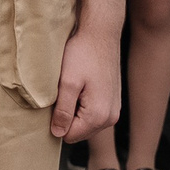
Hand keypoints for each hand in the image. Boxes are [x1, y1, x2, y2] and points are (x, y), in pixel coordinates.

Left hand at [48, 27, 121, 141]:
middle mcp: (110, 118)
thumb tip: (58, 134)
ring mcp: (114, 110)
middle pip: (78, 131)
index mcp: (99, 116)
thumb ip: (63, 111)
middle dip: (67, 116)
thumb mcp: (67, 83)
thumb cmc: (82, 54)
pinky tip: (81, 85)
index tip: (56, 100)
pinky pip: (93, 113)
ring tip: (73, 87)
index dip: (56, 120)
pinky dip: (83, 104)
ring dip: (75, 109)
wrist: (101, 34)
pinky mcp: (113, 102)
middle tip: (64, 92)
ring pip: (85, 123)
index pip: (69, 135)